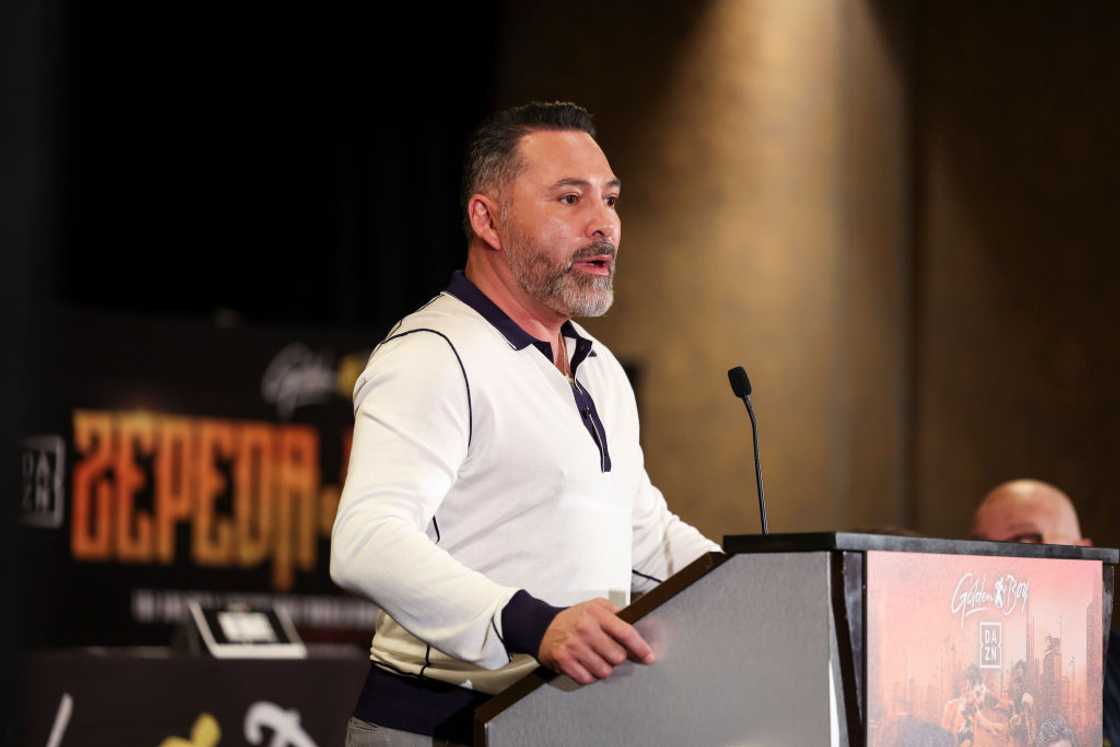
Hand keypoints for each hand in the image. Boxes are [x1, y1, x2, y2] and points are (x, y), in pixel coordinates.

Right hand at [537, 598, 653, 684]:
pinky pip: (588, 678)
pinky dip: (589, 675)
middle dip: (617, 657)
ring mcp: (574, 646)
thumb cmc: (574, 618)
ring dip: (604, 668)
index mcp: (596, 613)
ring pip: (604, 670)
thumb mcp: (594, 607)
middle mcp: (585, 629)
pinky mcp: (564, 661)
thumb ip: (615, 614)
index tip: (648, 656)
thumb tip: (638, 628)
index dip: (640, 647)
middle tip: (609, 652)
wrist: (542, 627)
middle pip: (617, 656)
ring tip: (596, 658)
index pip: (625, 632)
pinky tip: (585, 664)